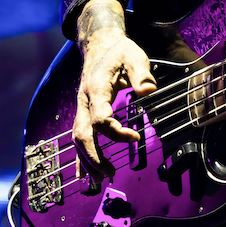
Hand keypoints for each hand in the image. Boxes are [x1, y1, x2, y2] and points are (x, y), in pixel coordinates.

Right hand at [73, 0, 155, 170]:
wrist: (100, 45)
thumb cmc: (119, 52)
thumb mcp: (134, 56)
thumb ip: (141, 73)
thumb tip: (148, 91)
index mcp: (96, 89)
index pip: (100, 118)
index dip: (116, 132)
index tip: (136, 137)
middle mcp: (84, 101)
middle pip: (82, 134)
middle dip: (94, 157)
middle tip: (110, 174)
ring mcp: (82, 108)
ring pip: (78, 139)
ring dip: (87, 161)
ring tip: (99, 181)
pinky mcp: (84, 113)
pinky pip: (79, 137)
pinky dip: (82, 157)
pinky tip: (85, 174)